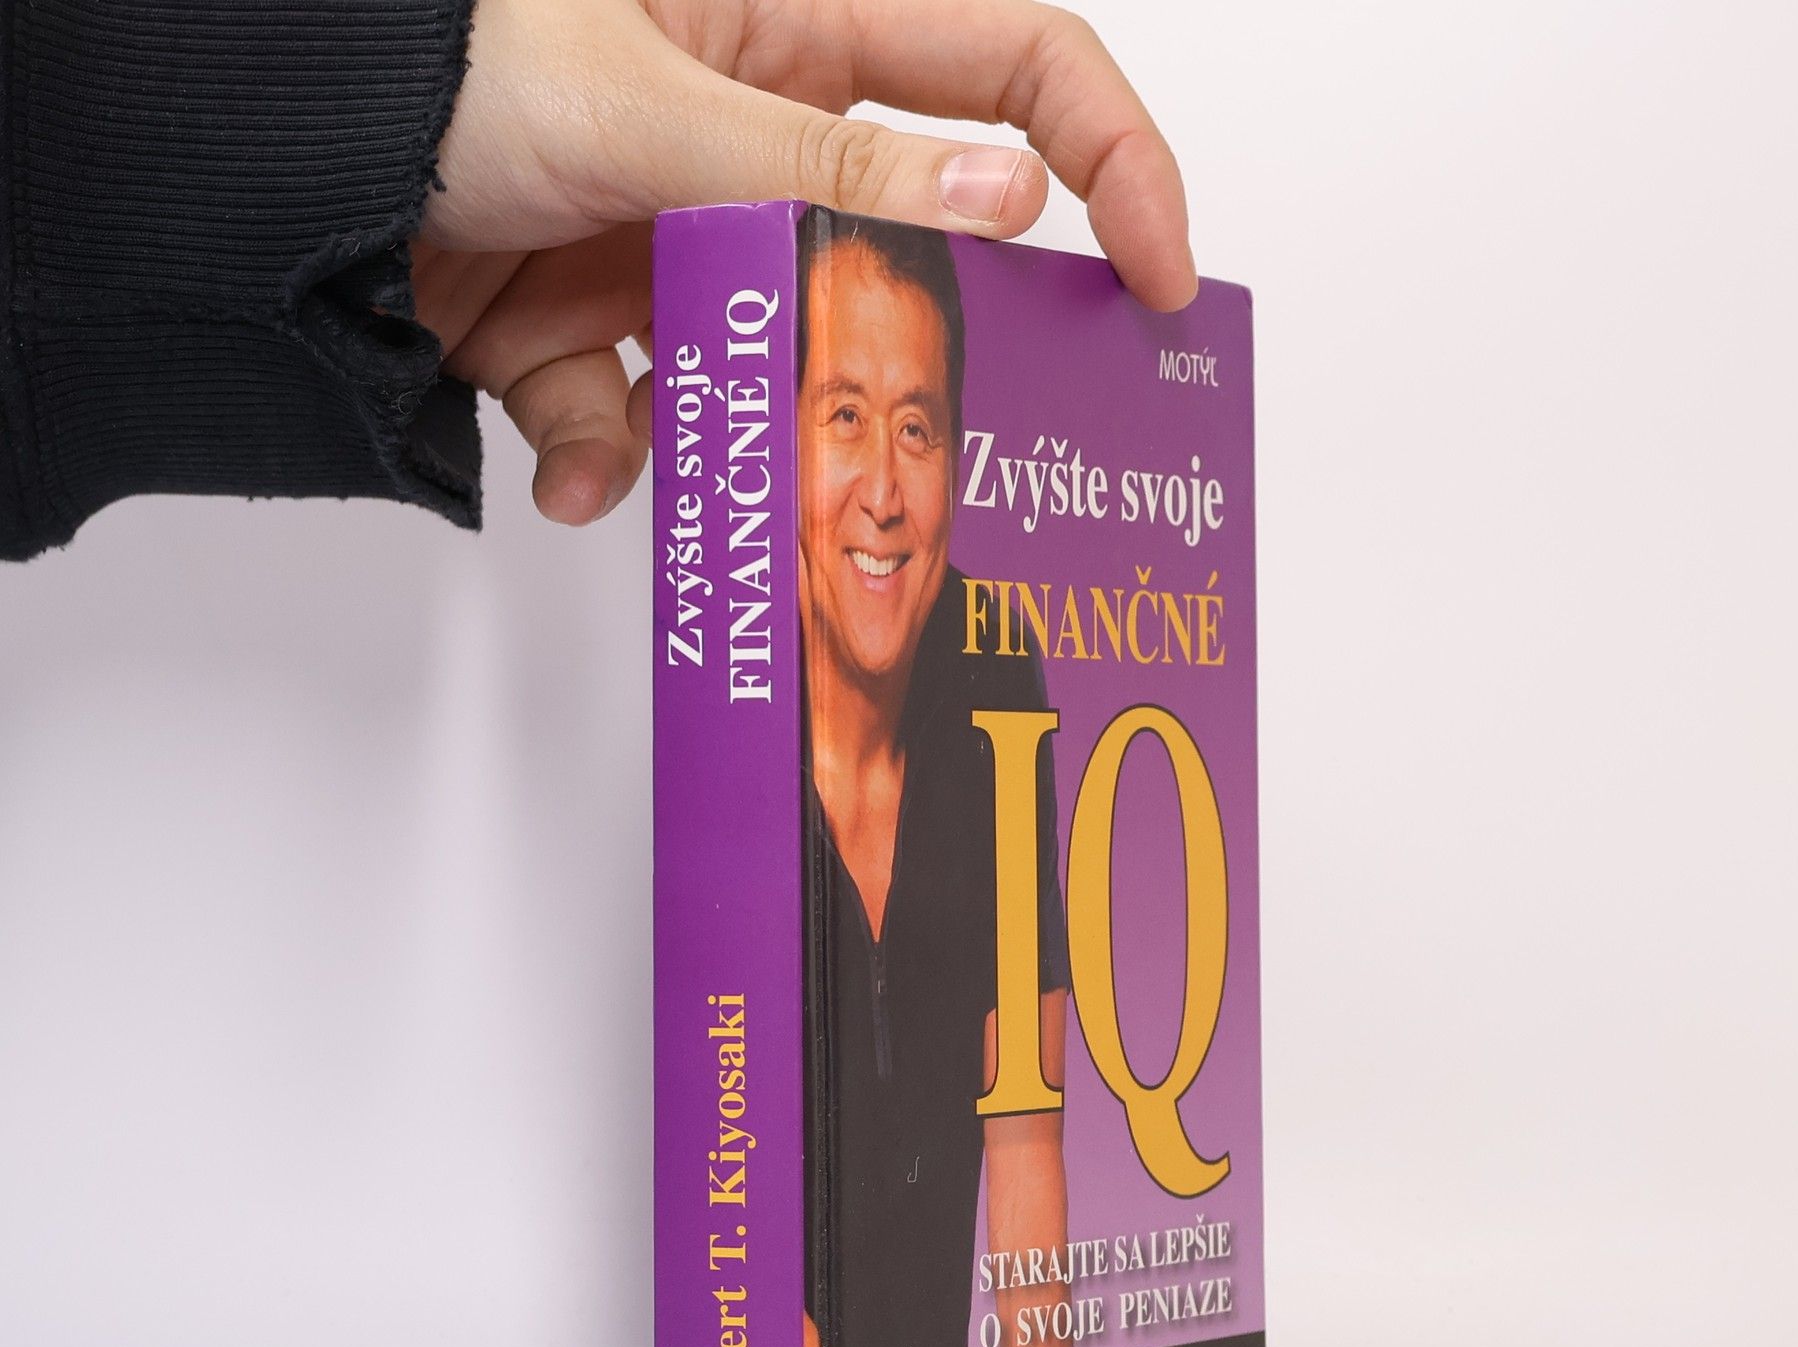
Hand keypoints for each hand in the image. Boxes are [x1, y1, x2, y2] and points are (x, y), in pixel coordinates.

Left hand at [412, 0, 1193, 526]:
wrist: (256, 169)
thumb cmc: (422, 66)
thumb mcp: (645, 106)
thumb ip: (825, 172)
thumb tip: (1002, 202)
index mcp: (790, 25)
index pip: (1014, 69)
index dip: (1113, 160)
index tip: (1160, 278)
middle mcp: (751, 140)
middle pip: (902, 255)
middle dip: (900, 351)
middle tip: (922, 434)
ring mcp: (682, 244)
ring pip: (781, 370)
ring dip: (732, 428)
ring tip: (661, 436)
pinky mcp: (607, 332)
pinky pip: (660, 422)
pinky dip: (612, 460)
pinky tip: (570, 469)